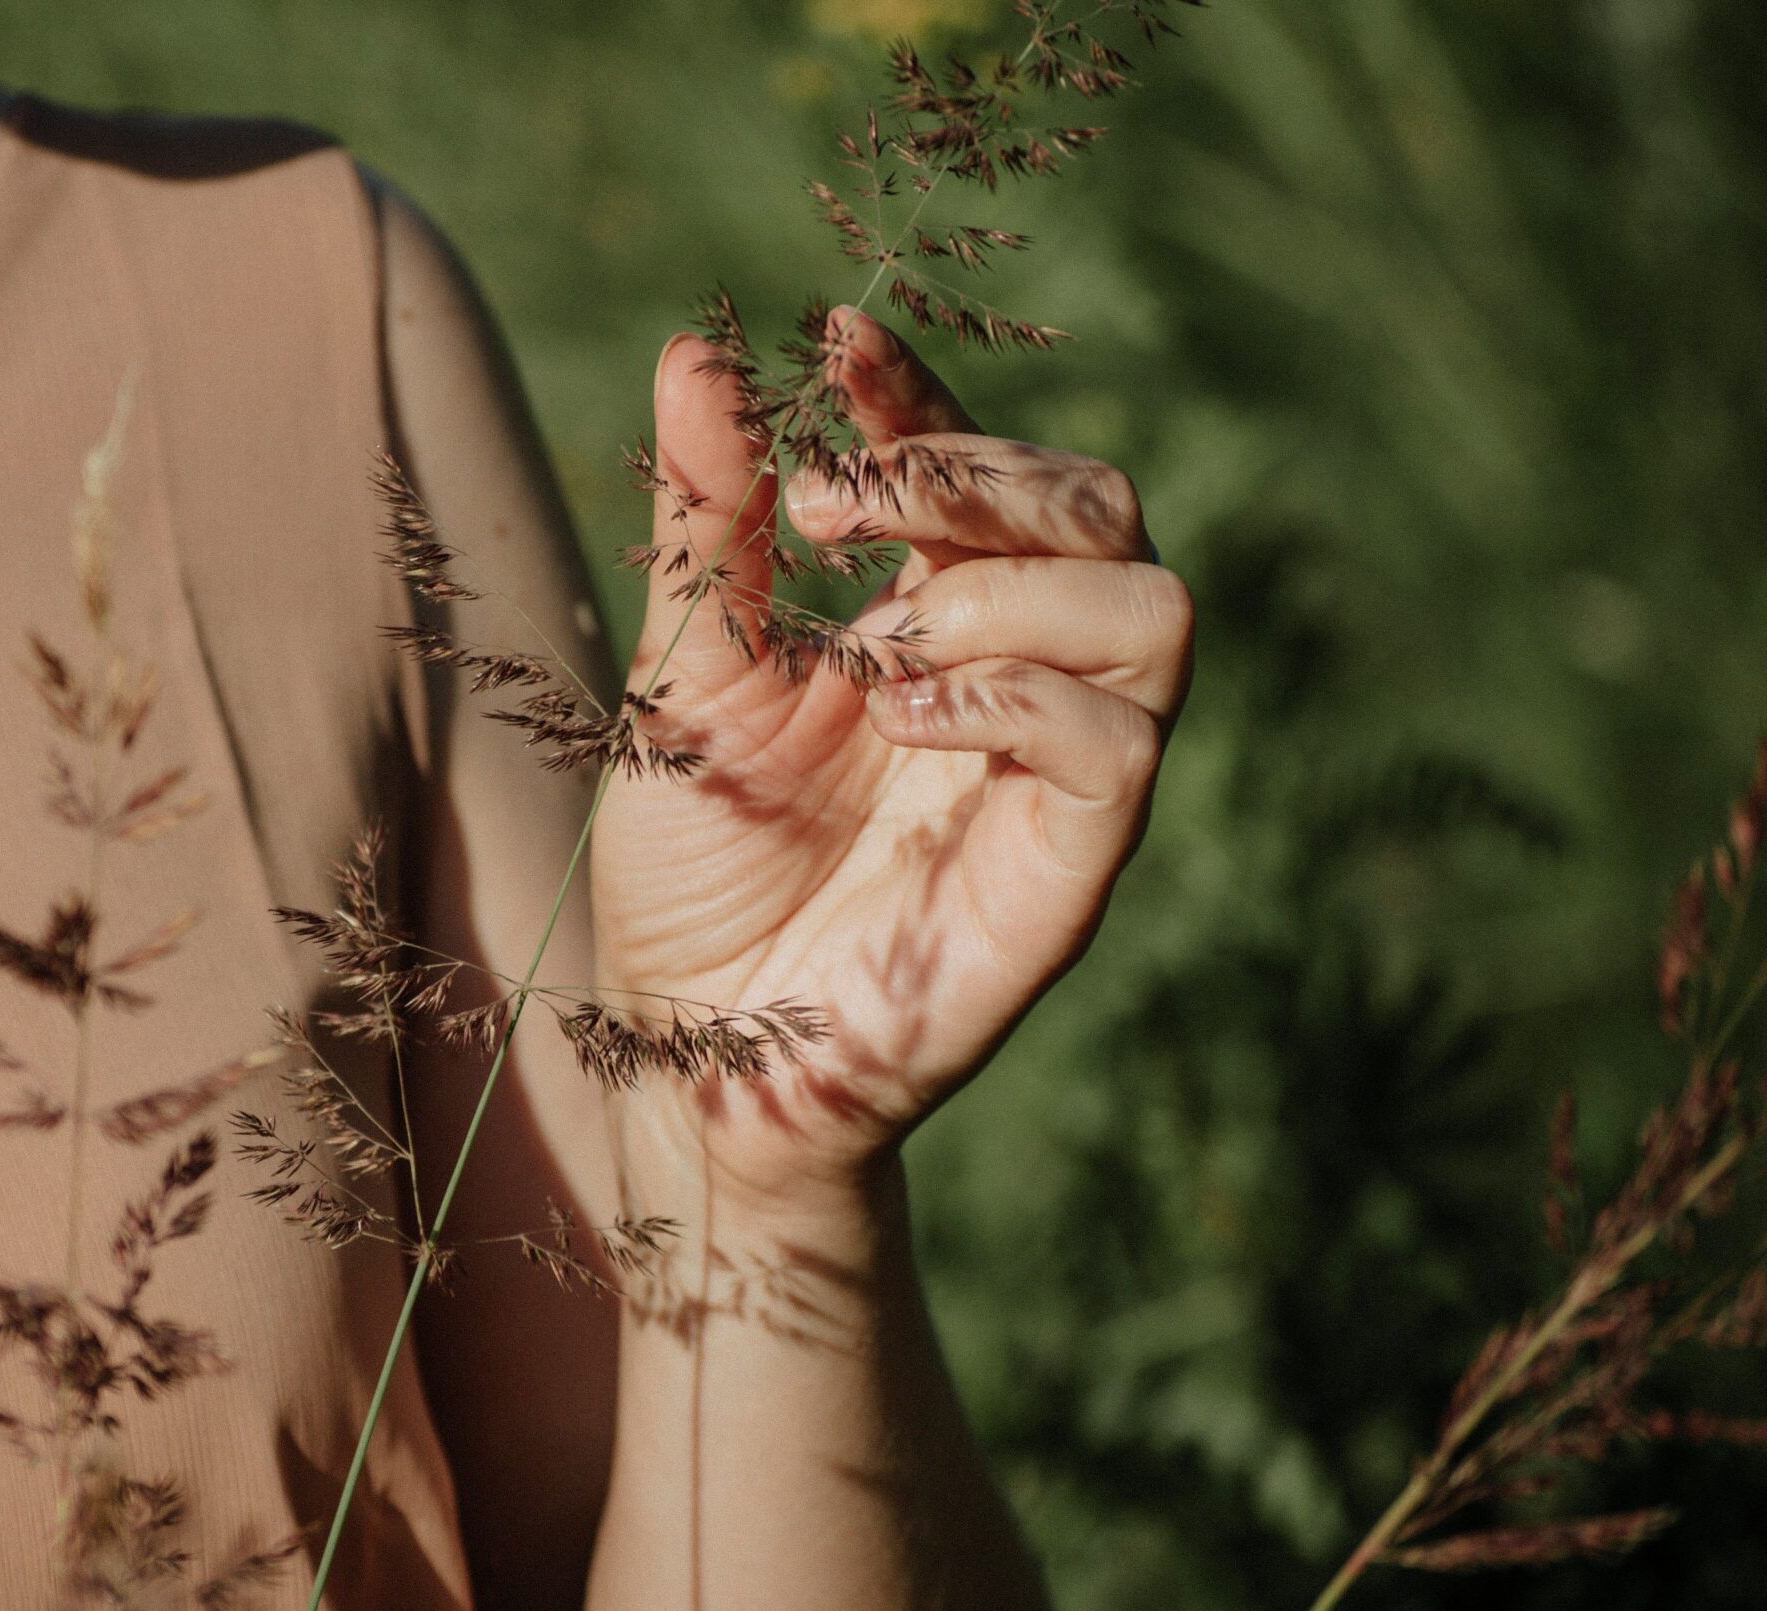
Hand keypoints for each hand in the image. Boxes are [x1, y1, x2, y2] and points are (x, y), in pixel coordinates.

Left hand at [590, 308, 1190, 1215]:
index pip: (974, 464)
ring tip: (878, 641)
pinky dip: (1015, 698)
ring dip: (1008, 587)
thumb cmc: (693, 864)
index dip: (921, 394)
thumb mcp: (679, 678)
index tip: (833, 342)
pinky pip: (1124, 742)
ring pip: (1152, 605)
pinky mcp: (1073, 863)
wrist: (691, 1047)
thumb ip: (703, 529)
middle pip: (1101, 503)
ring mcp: (1057, 771)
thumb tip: (691, 353)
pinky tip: (901, 719)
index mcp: (930, 615)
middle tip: (832, 509)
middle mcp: (1017, 676)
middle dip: (976, 471)